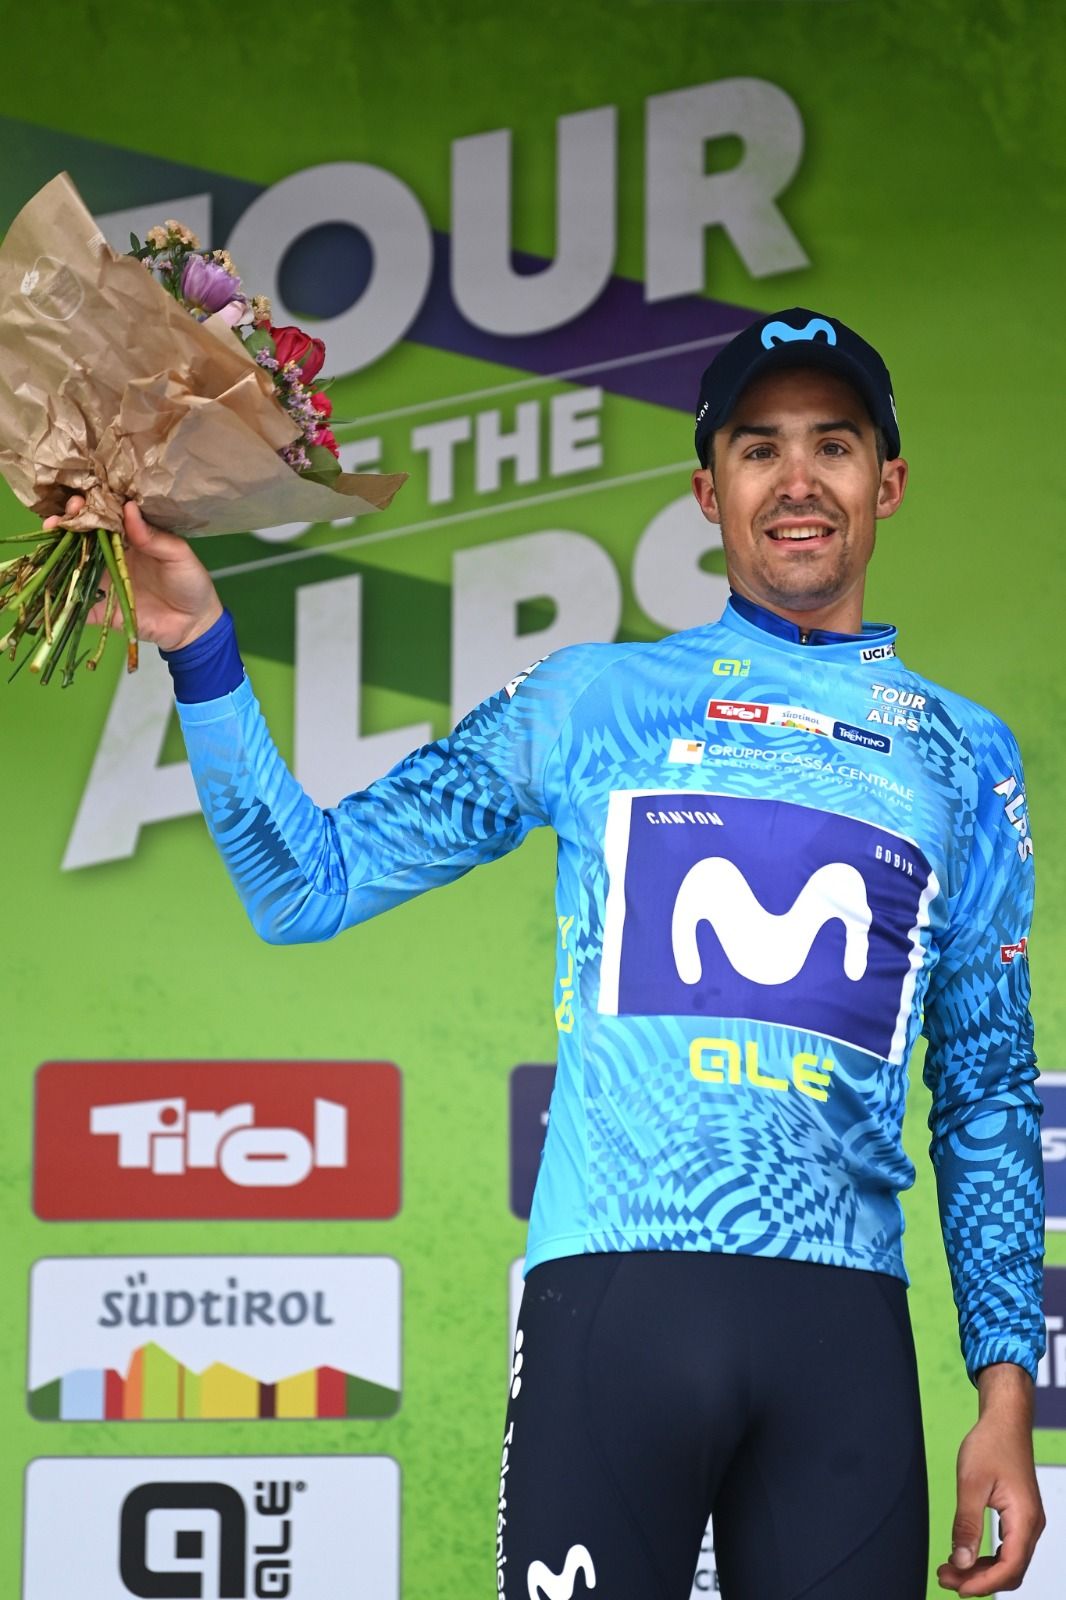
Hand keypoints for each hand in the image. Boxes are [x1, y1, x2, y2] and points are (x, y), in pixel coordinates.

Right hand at [43, 497, 222, 651]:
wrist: (193, 624)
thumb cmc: (190, 583)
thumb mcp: (179, 555)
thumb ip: (154, 537)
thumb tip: (129, 509)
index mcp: (130, 539)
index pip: (105, 518)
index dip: (90, 508)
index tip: (78, 501)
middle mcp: (112, 556)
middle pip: (83, 537)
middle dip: (67, 525)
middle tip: (58, 519)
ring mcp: (104, 580)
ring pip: (75, 564)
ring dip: (58, 552)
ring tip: (49, 538)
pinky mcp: (101, 607)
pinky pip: (77, 601)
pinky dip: (61, 596)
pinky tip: (46, 584)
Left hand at [937, 1364, 1044, 1595]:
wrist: (1005, 1421)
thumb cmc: (991, 1445)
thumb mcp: (971, 1483)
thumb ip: (966, 1524)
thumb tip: (960, 1560)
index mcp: (1024, 1519)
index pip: (1009, 1567)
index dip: (984, 1583)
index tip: (958, 1587)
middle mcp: (1031, 1525)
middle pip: (1010, 1570)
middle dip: (978, 1580)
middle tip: (945, 1577)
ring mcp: (1027, 1522)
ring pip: (1008, 1562)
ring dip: (981, 1570)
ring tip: (949, 1569)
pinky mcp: (1019, 1517)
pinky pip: (1007, 1549)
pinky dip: (986, 1557)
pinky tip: (964, 1554)